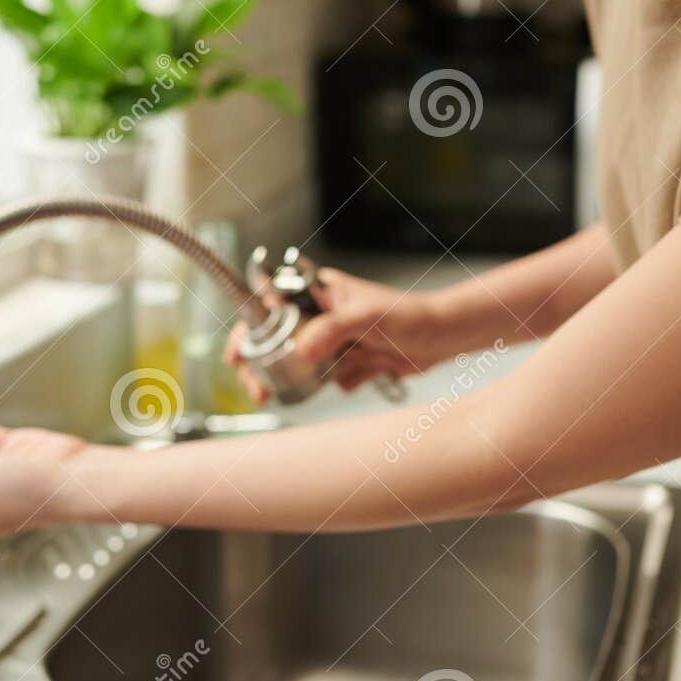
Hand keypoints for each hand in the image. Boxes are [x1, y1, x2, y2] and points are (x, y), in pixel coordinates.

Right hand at [225, 268, 446, 400]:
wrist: (444, 337)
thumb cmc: (409, 314)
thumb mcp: (365, 316)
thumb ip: (331, 329)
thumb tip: (300, 350)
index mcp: (318, 292)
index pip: (269, 305)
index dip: (248, 327)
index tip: (237, 354)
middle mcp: (321, 315)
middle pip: (277, 340)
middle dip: (266, 366)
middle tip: (258, 388)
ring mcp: (335, 340)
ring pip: (303, 364)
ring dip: (310, 377)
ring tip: (322, 379)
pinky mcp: (350, 361)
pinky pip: (331, 379)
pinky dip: (343, 381)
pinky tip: (367, 371)